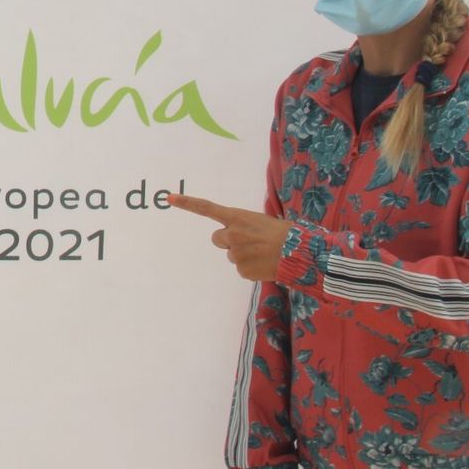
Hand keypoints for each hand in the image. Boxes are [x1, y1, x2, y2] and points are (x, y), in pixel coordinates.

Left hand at [168, 193, 291, 281]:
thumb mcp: (259, 221)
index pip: (206, 208)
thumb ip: (241, 226)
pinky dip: (251, 268)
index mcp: (237, 217)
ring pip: (231, 255)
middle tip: (250, 241)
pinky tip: (265, 263)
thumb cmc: (282, 233)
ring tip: (263, 252)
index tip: (169, 198)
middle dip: (229, 240)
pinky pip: (241, 269)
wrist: (300, 253)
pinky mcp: (241, 270)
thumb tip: (230, 237)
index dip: (187, 203)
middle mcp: (231, 234)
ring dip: (243, 254)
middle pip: (218, 239)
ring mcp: (235, 253)